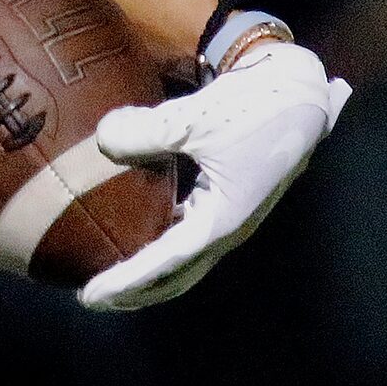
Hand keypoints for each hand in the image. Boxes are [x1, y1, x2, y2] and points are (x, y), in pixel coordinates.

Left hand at [80, 41, 349, 311]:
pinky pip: (187, 230)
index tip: (89, 295)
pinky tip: (133, 233)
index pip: (165, 264)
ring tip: (108, 274)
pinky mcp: (227, 196)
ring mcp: (230, 213)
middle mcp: (228, 226)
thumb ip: (143, 132)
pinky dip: (159, 242)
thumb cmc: (253, 107)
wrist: (297, 87)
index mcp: (223, 220)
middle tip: (90, 298)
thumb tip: (102, 141)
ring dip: (147, 272)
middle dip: (135, 292)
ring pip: (183, 258)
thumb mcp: (194, 119)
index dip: (125, 281)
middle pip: (177, 276)